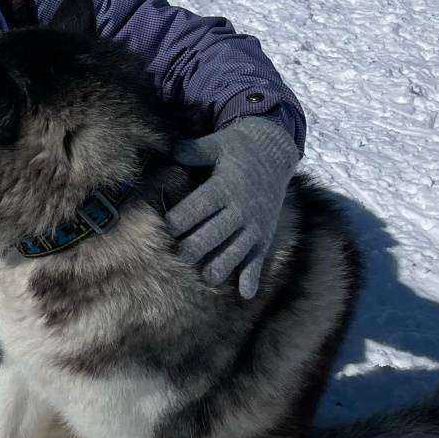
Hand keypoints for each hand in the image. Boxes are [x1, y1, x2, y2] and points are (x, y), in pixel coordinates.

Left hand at [164, 117, 299, 298]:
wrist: (275, 152)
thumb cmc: (237, 149)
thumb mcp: (216, 144)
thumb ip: (192, 150)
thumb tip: (169, 150)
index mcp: (224, 187)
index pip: (196, 210)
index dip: (177, 221)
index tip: (164, 228)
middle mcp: (240, 209)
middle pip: (211, 237)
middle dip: (191, 249)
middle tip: (177, 256)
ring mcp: (254, 225)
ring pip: (234, 253)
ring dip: (218, 268)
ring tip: (205, 277)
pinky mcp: (265, 235)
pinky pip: (259, 260)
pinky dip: (253, 277)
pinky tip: (245, 293)